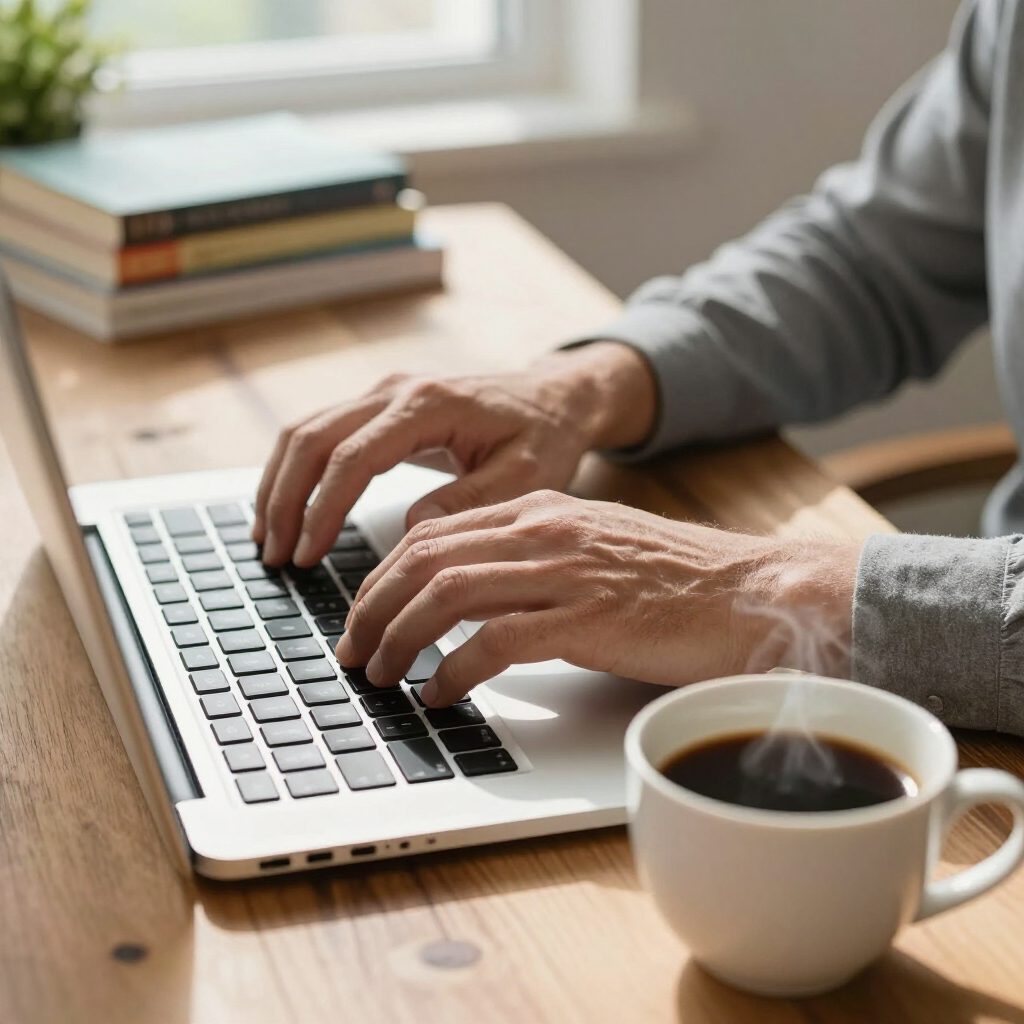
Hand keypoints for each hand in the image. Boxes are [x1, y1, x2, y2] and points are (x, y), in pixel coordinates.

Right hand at [252, 342, 655, 566]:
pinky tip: (289, 508)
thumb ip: (469, 502)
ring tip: (269, 539)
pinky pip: (322, 431)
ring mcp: (385, 392)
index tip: (307, 556)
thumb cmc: (544, 437)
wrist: (554, 399)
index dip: (323, 509)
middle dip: (285, 499)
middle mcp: (397, 390)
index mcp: (430, 406)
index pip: (354, 457)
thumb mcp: (525, 477)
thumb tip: (411, 531)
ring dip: (280, 483)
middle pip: (312, 437)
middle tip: (276, 556)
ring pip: (306, 430)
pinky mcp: (382, 405)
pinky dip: (297, 470)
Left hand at [336, 491, 862, 705]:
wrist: (750, 592)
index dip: (382, 576)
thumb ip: (531, 554)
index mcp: (540, 510)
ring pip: (447, 594)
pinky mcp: (589, 619)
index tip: (363, 614)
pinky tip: (441, 694)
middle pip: (425, 559)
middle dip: (373, 608)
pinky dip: (455, 671)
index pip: (432, 532)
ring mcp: (566, 573)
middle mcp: (544, 532)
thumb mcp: (591, 545)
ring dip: (401, 639)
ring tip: (382, 675)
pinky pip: (495, 642)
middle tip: (354, 651)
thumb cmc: (674, 578)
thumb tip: (468, 589)